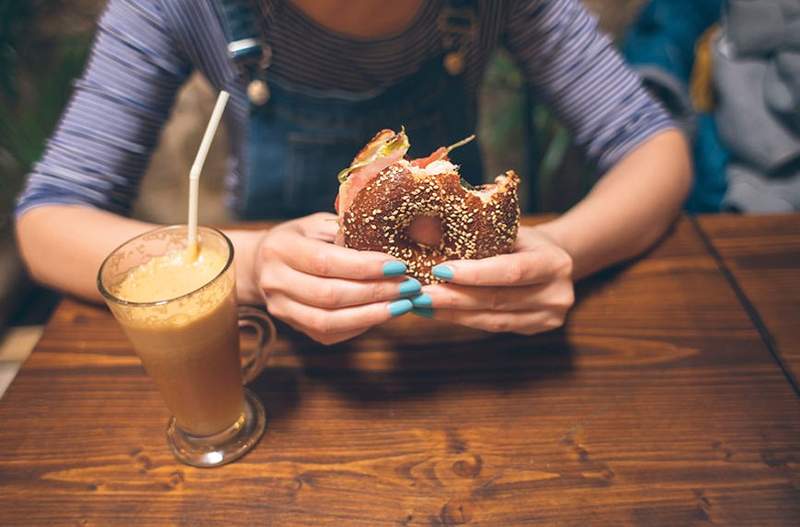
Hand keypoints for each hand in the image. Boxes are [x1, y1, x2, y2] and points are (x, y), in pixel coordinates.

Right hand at [255, 213, 417, 344]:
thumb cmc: (302, 239)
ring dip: (372, 314)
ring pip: (329, 321)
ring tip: (404, 304)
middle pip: (329, 295)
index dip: (364, 267)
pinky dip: (362, 324)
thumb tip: (391, 243)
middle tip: (409, 287)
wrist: (264, 265)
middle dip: (375, 292)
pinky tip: (385, 312)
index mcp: (281, 248)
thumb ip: (346, 232)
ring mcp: (282, 309)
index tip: (398, 265)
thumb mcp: (319, 224)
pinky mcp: (295, 327)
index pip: (326, 262)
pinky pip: (332, 333)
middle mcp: (275, 282)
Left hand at [412, 226, 573, 334]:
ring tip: (422, 305)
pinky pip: (493, 327)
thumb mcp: (507, 228)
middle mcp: (556, 294)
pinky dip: (463, 319)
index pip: (512, 271)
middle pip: (498, 300)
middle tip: (420, 294)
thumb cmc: (522, 240)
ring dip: (453, 314)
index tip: (439, 270)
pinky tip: (438, 312)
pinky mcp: (536, 329)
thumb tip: (420, 230)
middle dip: (454, 298)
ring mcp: (549, 316)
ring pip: (493, 320)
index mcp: (554, 262)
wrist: (553, 260)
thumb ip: (473, 232)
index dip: (475, 274)